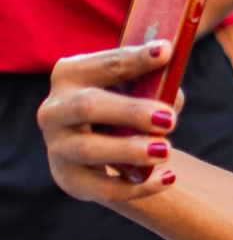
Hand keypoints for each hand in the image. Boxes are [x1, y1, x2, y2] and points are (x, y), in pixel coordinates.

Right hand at [38, 43, 180, 205]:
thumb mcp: (135, 92)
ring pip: (89, 149)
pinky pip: (103, 188)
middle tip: (169, 119)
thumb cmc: (122, 110)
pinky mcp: (70, 179)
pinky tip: (168, 177)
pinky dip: (138, 186)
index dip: (134, 59)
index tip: (165, 51)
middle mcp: (55, 109)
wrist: (101, 153)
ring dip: (129, 150)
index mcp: (70, 75)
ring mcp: (58, 146)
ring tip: (165, 150)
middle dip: (130, 112)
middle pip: (88, 106)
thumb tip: (171, 99)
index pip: (103, 64)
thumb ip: (154, 89)